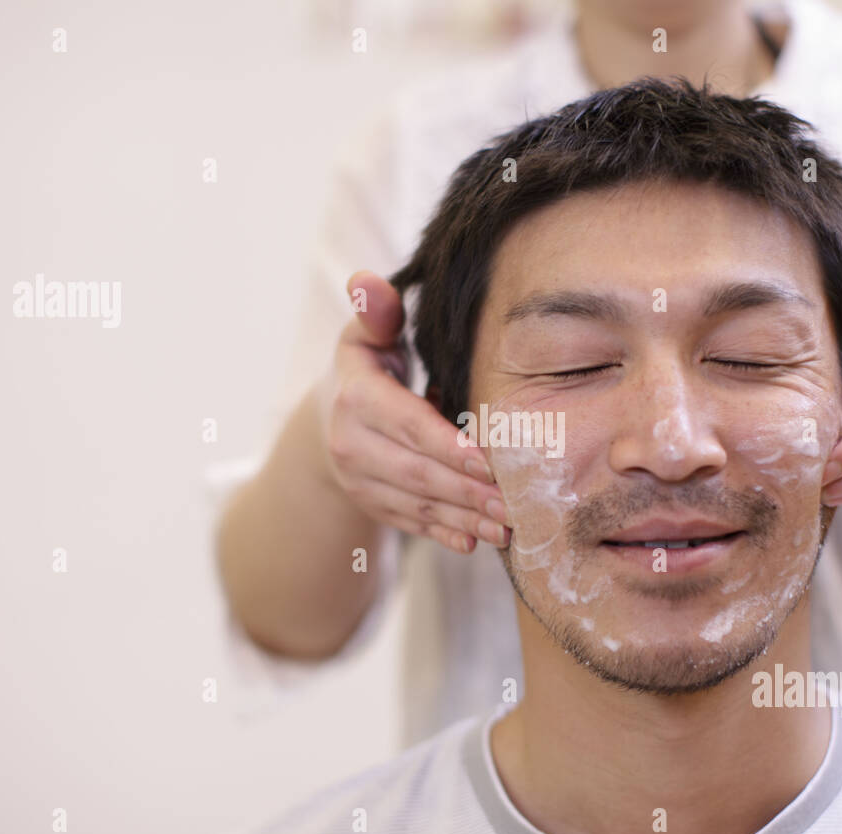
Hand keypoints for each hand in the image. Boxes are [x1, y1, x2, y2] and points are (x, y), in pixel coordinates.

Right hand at [316, 269, 511, 552]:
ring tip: (507, 529)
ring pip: (417, 504)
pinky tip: (474, 543)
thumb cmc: (367, 367)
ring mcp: (359, 481)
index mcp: (357, 399)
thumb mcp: (366, 333)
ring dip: (464, 519)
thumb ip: (377, 311)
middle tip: (514, 505)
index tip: (488, 463)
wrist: (327, 418)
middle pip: (417, 473)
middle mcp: (351, 445)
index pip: (408, 426)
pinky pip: (410, 522)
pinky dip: (442, 534)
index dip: (448, 447)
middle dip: (468, 492)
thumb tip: (369, 282)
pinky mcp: (372, 505)